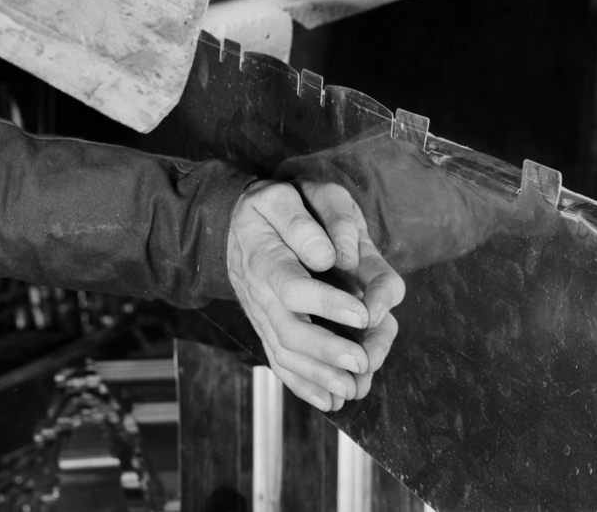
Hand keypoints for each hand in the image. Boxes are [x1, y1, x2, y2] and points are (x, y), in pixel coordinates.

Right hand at [227, 179, 405, 411]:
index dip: (327, 303)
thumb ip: (304, 222)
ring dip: (320, 376)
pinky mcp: (267, 328)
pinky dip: (304, 386)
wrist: (233, 225)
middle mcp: (260, 293)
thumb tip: (330, 256)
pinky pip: (280, 363)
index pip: (293, 286)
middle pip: (289, 331)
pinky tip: (331, 401)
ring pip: (285, 355)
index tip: (363, 313)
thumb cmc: (271, 207)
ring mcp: (262, 315)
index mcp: (266, 256)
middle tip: (362, 362)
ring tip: (354, 387)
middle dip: (327, 351)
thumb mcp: (283, 195)